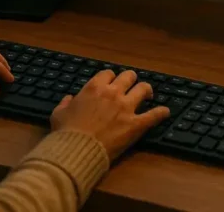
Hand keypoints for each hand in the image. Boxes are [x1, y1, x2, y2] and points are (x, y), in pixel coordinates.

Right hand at [50, 70, 170, 160]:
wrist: (77, 149)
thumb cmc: (66, 131)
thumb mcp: (58, 113)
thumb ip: (65, 103)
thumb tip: (69, 100)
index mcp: (94, 87)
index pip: (108, 73)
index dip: (110, 78)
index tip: (110, 83)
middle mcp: (112, 93)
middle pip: (128, 76)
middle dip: (130, 80)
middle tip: (131, 86)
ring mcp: (126, 108)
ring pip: (143, 89)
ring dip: (146, 90)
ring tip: (148, 95)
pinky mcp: (136, 124)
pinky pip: (154, 115)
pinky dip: (161, 113)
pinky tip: (165, 112)